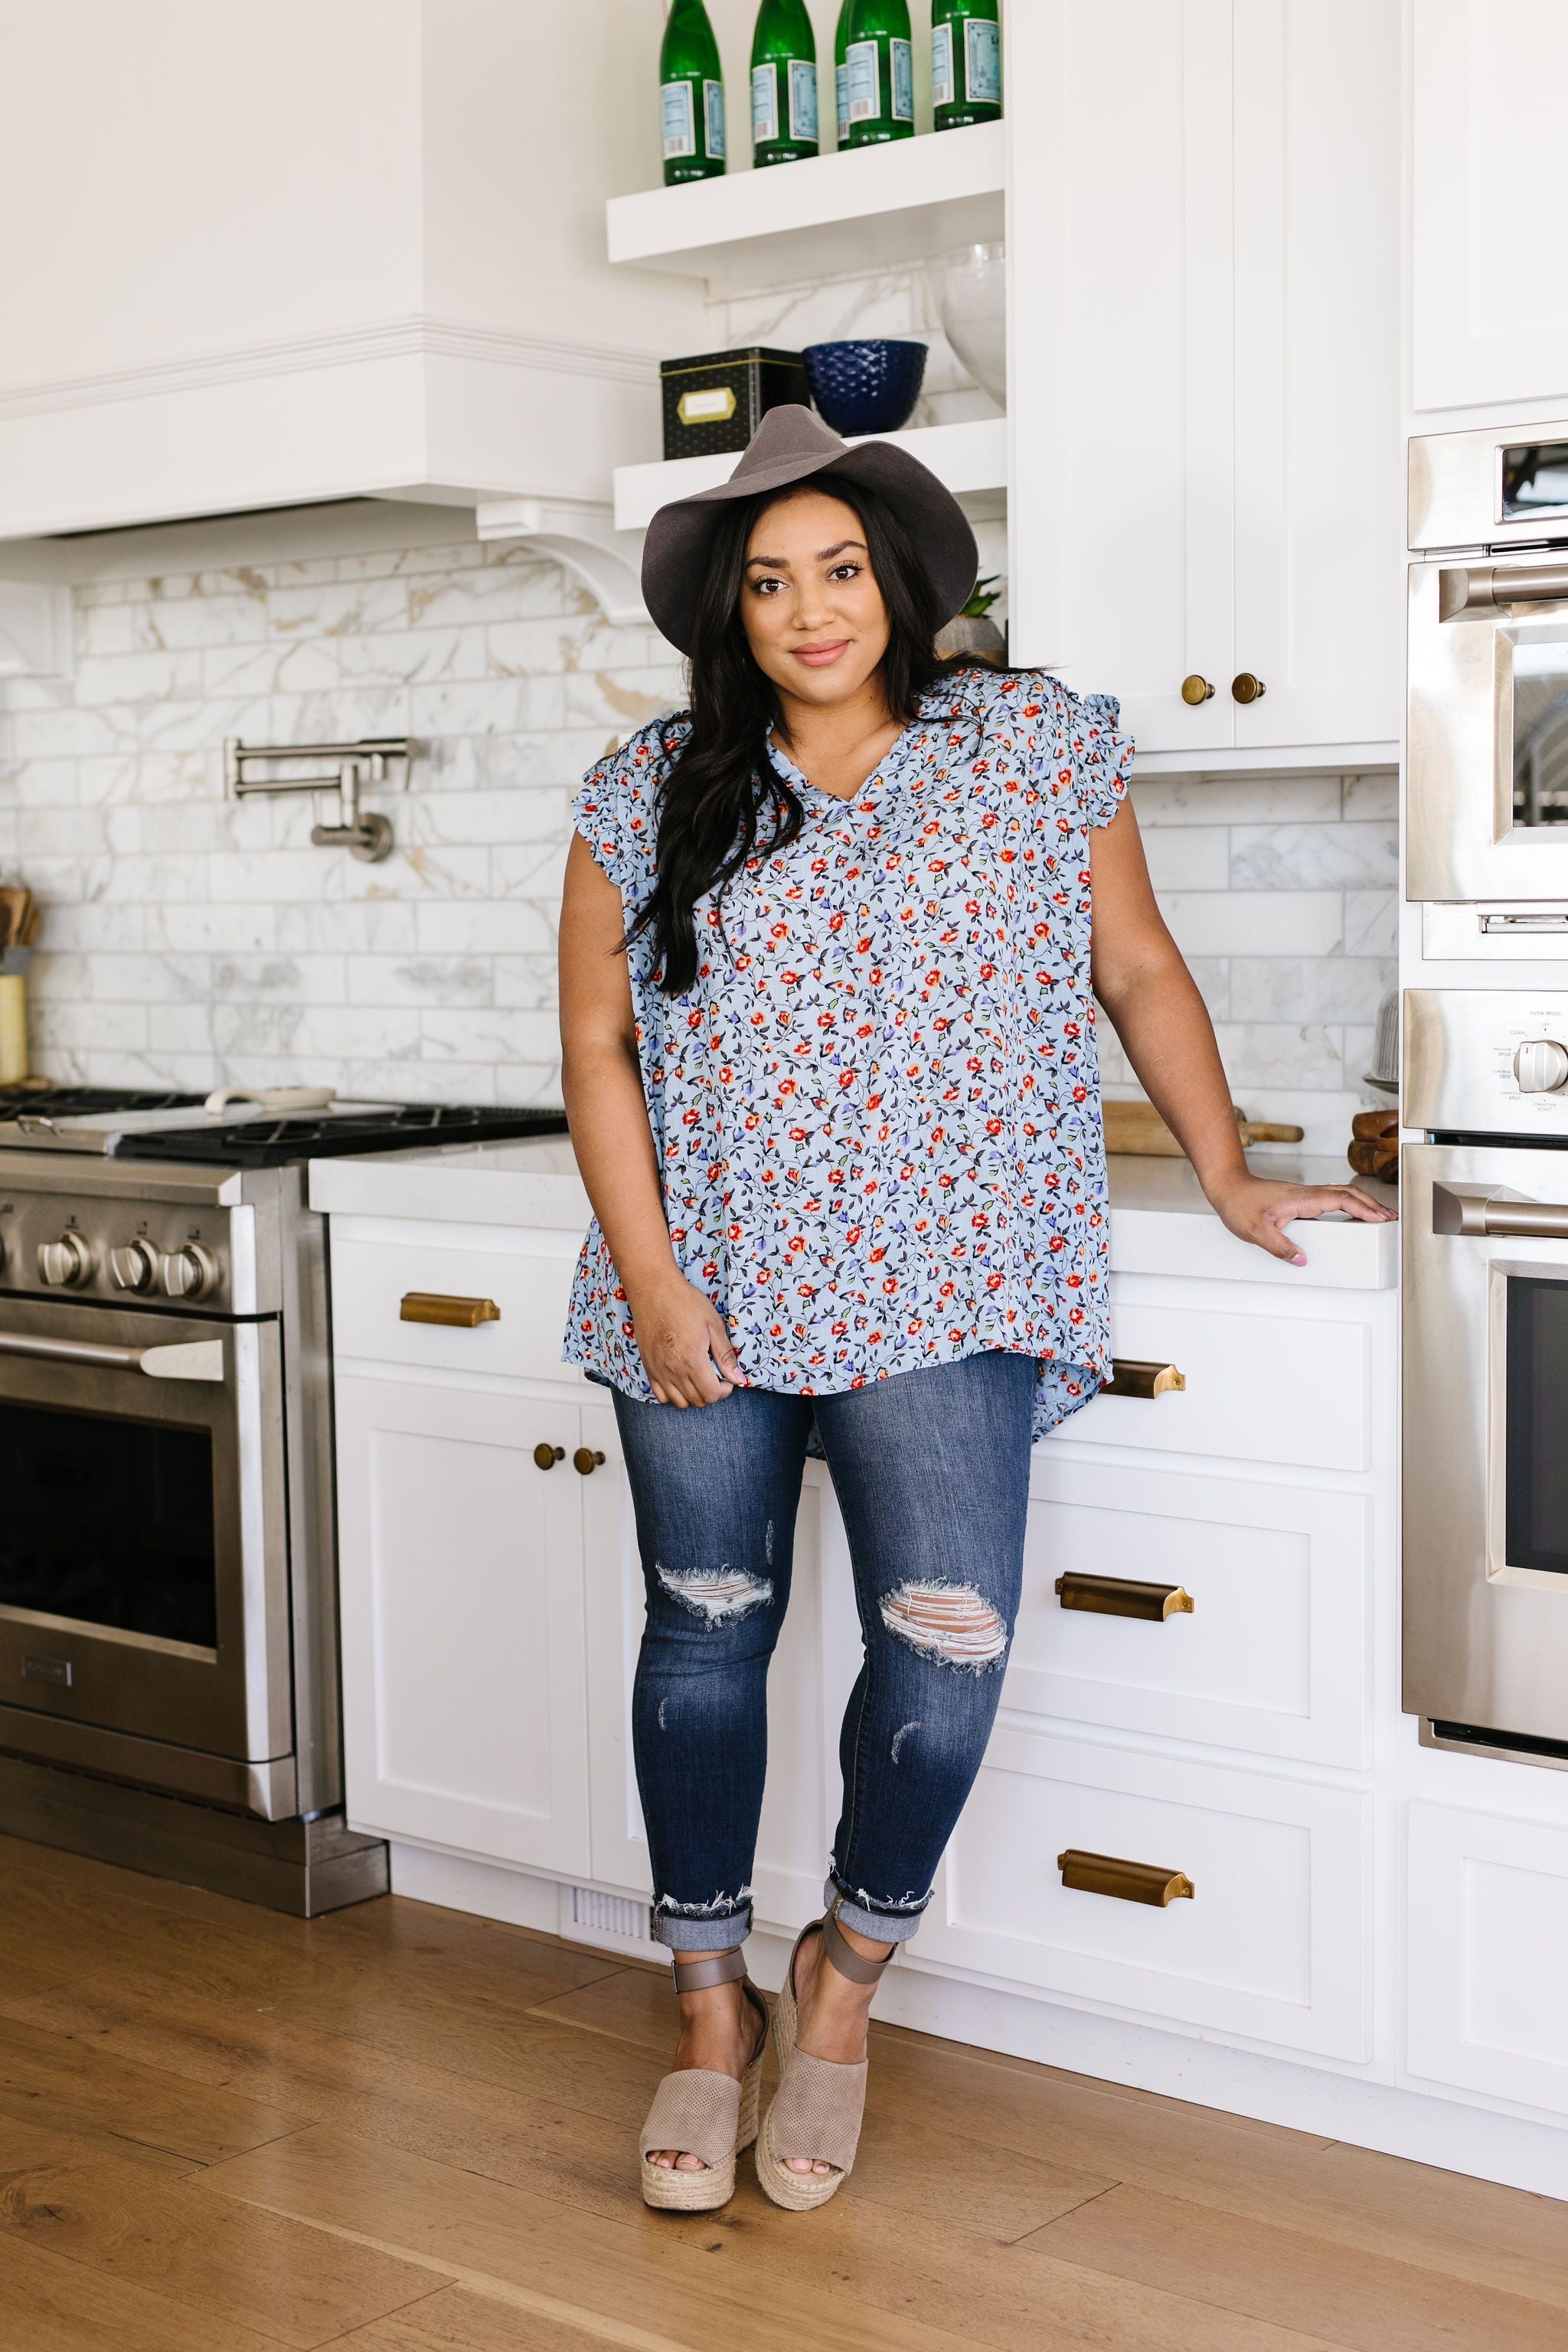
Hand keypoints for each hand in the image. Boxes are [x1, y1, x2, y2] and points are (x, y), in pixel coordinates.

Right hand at [627, 1268, 743, 1406]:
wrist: (654, 1290)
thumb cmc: (686, 1303)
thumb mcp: (713, 1326)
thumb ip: (725, 1356)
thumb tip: (739, 1380)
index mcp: (692, 1360)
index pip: (711, 1395)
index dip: (724, 1391)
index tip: (727, 1379)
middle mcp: (673, 1370)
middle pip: (697, 1401)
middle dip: (712, 1393)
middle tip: (716, 1377)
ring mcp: (658, 1371)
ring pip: (679, 1402)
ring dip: (694, 1396)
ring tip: (700, 1379)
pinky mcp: (648, 1367)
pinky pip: (660, 1396)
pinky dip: (673, 1395)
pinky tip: (681, 1380)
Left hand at [1204, 1171, 1396, 1267]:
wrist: (1228, 1187)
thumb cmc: (1239, 1204)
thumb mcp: (1256, 1231)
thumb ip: (1280, 1247)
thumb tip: (1301, 1260)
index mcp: (1302, 1199)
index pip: (1341, 1200)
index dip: (1364, 1208)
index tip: (1382, 1218)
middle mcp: (1307, 1194)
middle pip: (1349, 1193)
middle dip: (1373, 1205)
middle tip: (1391, 1218)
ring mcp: (1305, 1195)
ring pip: (1341, 1193)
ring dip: (1362, 1203)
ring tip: (1379, 1216)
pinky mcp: (1300, 1198)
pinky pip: (1331, 1198)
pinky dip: (1348, 1203)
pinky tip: (1351, 1213)